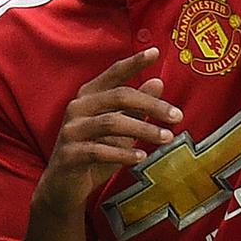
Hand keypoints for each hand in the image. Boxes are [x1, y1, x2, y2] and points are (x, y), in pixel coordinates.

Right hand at [32, 48, 181, 219]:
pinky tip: (141, 157)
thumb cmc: (94, 154)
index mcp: (88, 96)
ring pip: (111, 123)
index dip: (134, 63)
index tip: (156, 52)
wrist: (63, 187)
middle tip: (177, 116)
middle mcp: (77, 108)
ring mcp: (71, 130)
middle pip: (118, 96)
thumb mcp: (119, 129)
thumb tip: (159, 82)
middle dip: (151, 105)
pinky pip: (99, 150)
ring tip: (166, 138)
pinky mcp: (69, 154)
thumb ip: (135, 107)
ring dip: (143, 130)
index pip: (113, 73)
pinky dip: (122, 154)